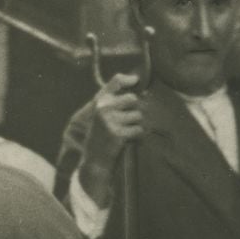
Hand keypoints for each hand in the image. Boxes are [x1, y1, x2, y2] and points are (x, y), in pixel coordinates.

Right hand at [77, 74, 143, 207]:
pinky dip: (137, 135)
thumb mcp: (103, 116)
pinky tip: (127, 140)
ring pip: (138, 115)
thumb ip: (117, 103)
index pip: (116, 81)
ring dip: (136, 124)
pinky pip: (138, 129)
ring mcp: (111, 121)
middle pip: (133, 98)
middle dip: (135, 109)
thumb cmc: (102, 136)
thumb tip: (145, 92)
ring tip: (125, 132)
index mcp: (99, 101)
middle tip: (128, 121)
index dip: (129, 78)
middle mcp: (104, 108)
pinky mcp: (118, 134)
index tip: (136, 80)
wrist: (94, 160)